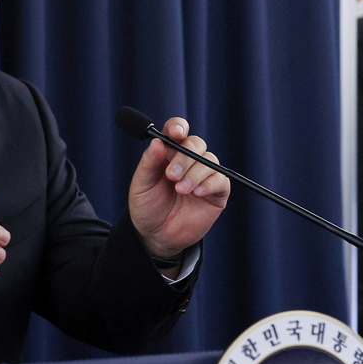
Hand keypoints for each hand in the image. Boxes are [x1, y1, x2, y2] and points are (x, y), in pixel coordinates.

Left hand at [128, 117, 229, 258]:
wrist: (156, 236)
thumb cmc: (147, 207)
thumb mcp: (141, 185)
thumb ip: (148, 163)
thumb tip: (157, 142)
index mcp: (168, 153)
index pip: (177, 130)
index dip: (178, 127)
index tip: (176, 133)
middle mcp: (188, 160)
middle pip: (195, 143)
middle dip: (184, 157)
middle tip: (172, 175)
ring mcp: (204, 175)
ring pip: (209, 160)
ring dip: (195, 173)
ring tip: (181, 190)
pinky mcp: (216, 192)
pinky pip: (221, 179)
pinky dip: (210, 183)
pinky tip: (197, 193)